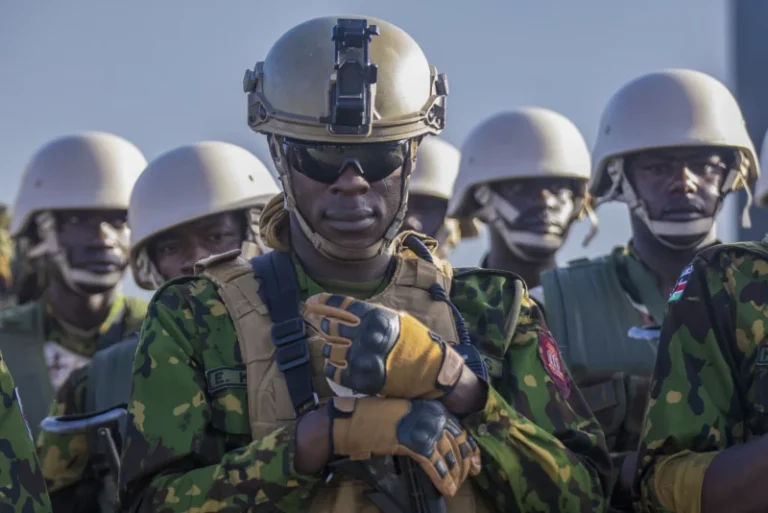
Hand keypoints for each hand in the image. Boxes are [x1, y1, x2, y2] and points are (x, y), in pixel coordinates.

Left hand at [304, 293, 464, 398]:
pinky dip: (332, 368)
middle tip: (326, 327)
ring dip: (329, 348)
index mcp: (375, 317)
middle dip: (325, 325)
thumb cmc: (415, 342)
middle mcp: (366, 336)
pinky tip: (336, 365)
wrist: (431, 371)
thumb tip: (344, 310)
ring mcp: (361, 359)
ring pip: (328, 349)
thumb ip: (370, 314)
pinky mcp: (360, 379)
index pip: (340, 305)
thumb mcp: (396, 319)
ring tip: (336, 348)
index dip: (322, 302)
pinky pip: (333, 371)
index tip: (311, 304)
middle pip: (329, 326)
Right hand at [329, 396, 481, 496]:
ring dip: (454, 475)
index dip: (470, 449)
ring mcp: (424, 430)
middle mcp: (433, 418)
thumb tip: (439, 442)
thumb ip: (425, 424)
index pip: (460, 431)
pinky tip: (446, 488)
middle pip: (457, 445)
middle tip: (468, 477)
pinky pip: (434, 465)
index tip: (475, 462)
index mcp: (433, 409)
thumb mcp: (408, 415)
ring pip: (448, 457)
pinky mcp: (413, 444)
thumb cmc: (378, 416)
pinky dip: (442, 478)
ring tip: (455, 487)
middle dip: (463, 464)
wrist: (358, 419)